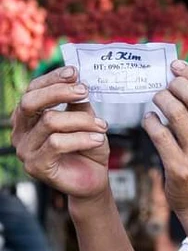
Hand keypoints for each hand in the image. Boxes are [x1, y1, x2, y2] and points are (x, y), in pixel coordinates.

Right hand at [10, 66, 109, 199]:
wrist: (92, 178)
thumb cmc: (87, 147)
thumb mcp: (86, 120)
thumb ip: (78, 103)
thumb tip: (78, 82)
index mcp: (29, 116)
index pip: (32, 89)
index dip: (52, 79)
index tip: (74, 72)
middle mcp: (21, 131)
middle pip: (31, 102)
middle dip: (59, 92)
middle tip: (84, 91)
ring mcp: (26, 149)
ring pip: (50, 121)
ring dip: (81, 120)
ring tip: (102, 126)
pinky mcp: (36, 165)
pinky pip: (57, 143)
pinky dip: (82, 138)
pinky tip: (98, 139)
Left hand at [143, 60, 187, 217]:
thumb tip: (186, 78)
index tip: (177, 67)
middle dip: (176, 85)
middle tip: (167, 86)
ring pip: (175, 112)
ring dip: (161, 100)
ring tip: (157, 100)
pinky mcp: (180, 168)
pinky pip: (159, 134)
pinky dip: (151, 121)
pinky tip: (150, 119)